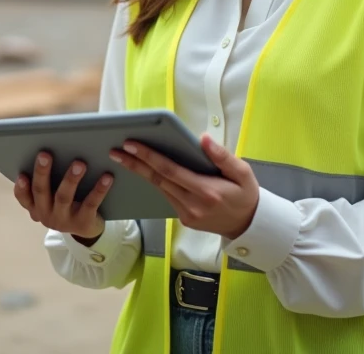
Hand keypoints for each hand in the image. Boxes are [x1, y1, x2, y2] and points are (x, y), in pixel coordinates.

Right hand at [13, 151, 114, 243]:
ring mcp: (64, 221)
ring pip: (64, 197)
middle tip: (45, 154)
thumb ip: (47, 181)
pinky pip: (90, 203)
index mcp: (36, 207)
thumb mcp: (52, 198)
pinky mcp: (82, 222)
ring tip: (79, 163)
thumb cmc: (66, 205)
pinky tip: (106, 177)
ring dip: (70, 179)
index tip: (21, 174)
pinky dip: (99, 189)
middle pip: (41, 192)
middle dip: (42, 173)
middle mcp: (46, 215)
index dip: (21, 187)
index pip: (23, 198)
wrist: (87, 230)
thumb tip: (48, 151)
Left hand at [110, 134, 258, 238]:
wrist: (249, 225)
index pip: (170, 171)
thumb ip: (222, 156)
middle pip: (158, 180)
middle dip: (134, 164)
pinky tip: (142, 170)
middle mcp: (193, 205)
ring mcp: (187, 215)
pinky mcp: (184, 219)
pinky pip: (166, 196)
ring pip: (159, 189)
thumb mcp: (242, 173)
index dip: (149, 157)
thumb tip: (202, 139)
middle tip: (115, 150)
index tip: (131, 145)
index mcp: (207, 192)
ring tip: (122, 156)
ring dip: (140, 172)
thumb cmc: (246, 194)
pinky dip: (154, 182)